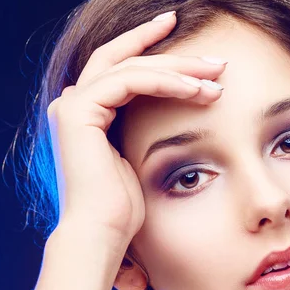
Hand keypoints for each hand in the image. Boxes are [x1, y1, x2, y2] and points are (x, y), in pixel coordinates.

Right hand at [46, 11, 225, 247]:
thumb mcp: (138, 162)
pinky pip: (129, 82)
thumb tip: (169, 127)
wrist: (103, 234)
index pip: (123, 70)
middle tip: (217, 60)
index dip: (159, 55)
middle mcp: (74, 104)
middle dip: (174, 55)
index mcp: (87, 115)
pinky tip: (195, 90)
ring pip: (131, 67)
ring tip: (216, 77)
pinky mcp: (78, 111)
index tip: (199, 60)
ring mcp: (72, 105)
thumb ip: (141, 134)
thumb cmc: (123, 211)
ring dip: (178, 69)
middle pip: (127, 60)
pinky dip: (164, 83)